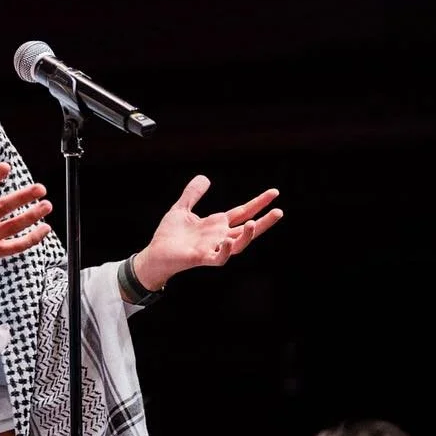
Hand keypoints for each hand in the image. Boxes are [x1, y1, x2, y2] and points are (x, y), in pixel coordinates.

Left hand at [132, 175, 281, 290]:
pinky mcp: (201, 258)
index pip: (243, 212)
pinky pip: (219, 258)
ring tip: (252, 223)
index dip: (258, 203)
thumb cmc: (169, 235)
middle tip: (279, 211)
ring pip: (238, 245)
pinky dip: (224, 251)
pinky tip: (227, 241)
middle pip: (247, 229)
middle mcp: (219, 237)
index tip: (274, 192)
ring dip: (247, 236)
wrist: (156, 254)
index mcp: (216, 224)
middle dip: (264, 222)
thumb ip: (192, 194)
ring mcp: (212, 248)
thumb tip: (205, 178)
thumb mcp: (181, 209)